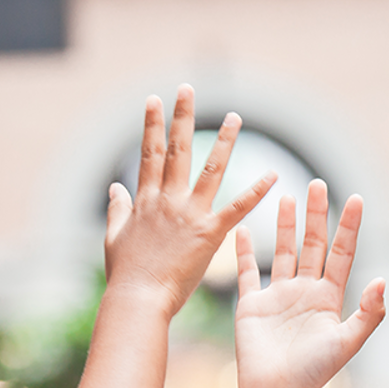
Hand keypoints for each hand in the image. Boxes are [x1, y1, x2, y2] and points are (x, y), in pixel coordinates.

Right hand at [104, 83, 275, 317]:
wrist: (137, 299)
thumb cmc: (125, 276)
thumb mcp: (114, 238)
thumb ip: (117, 209)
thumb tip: (115, 186)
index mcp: (145, 201)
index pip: (150, 154)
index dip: (152, 125)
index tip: (154, 101)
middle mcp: (167, 201)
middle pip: (177, 150)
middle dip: (183, 116)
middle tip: (189, 88)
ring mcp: (189, 215)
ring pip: (210, 169)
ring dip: (224, 141)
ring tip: (236, 117)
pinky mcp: (209, 235)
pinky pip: (237, 207)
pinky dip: (257, 191)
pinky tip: (273, 174)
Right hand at [234, 178, 384, 387]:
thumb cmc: (313, 372)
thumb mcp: (347, 342)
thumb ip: (368, 313)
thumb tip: (384, 279)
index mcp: (329, 299)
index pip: (342, 254)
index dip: (349, 227)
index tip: (356, 198)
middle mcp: (305, 293)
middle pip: (313, 246)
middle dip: (316, 216)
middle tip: (316, 184)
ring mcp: (278, 297)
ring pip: (282, 252)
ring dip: (284, 226)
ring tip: (286, 197)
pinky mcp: (252, 305)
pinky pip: (248, 272)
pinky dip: (243, 251)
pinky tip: (242, 228)